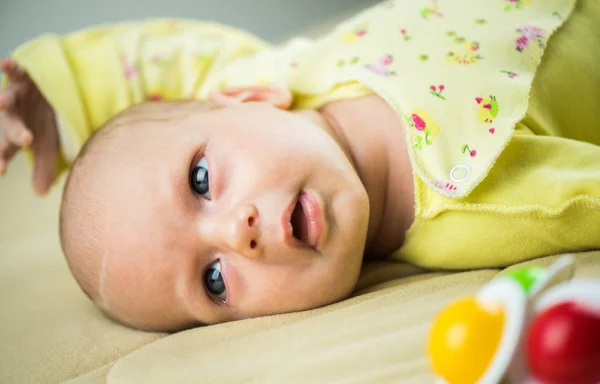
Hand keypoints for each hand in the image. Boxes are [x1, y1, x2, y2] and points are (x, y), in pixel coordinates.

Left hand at [0, 58, 58, 194]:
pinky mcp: (22, 77)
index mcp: (16, 136)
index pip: (6, 150)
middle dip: (14, 133)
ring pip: (7, 98)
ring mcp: (15, 96)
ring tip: (3, 103)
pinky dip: (9, 67)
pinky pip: (14, 71)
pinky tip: (4, 65)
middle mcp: (12, 117)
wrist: (50, 91)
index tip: (2, 170)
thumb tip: (39, 194)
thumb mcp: (49, 145)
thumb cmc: (46, 122)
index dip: (1, 159)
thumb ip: (44, 167)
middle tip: (25, 139)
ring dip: (3, 100)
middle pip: (9, 126)